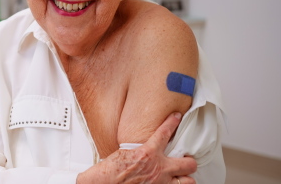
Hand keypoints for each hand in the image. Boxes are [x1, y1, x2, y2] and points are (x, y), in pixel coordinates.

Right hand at [78, 112, 196, 182]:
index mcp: (148, 153)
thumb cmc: (109, 171)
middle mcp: (159, 168)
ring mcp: (161, 182)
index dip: (172, 122)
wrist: (105, 183)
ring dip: (186, 179)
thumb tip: (141, 150)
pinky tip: (169, 183)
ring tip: (181, 176)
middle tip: (185, 160)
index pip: (164, 133)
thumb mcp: (124, 154)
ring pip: (189, 181)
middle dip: (189, 161)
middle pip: (188, 163)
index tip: (176, 117)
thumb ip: (138, 151)